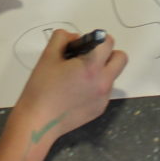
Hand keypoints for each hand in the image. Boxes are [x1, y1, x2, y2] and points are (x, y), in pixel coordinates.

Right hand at [13, 28, 127, 141]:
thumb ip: (62, 39)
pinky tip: (77, 93)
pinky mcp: (100, 109)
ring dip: (102, 70)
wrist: (39, 122)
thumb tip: (75, 38)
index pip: (108, 42)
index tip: (83, 47)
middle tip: (88, 59)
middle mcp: (103, 81)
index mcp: (91, 66)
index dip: (96, 40)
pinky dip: (96, 86)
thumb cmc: (41, 88)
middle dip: (107, 54)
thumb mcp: (47, 56)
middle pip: (120, 58)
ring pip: (113, 75)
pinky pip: (105, 90)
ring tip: (79, 78)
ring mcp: (103, 97)